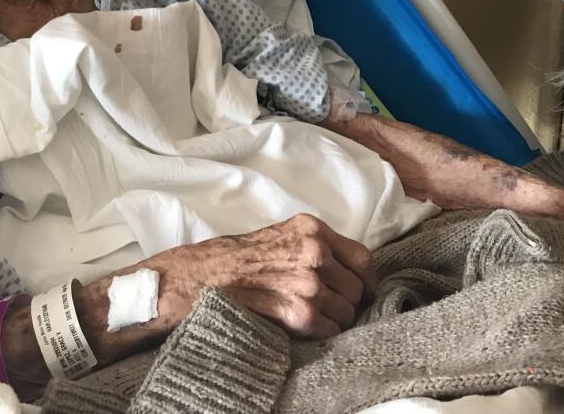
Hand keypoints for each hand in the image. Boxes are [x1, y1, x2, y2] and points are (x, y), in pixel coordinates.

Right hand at [138, 214, 376, 338]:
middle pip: (357, 288)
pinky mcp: (297, 310)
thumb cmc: (236, 258)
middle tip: (333, 311)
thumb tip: (346, 271)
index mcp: (311, 229)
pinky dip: (322, 333)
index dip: (366, 281)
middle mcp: (314, 251)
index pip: (363, 258)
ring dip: (335, 321)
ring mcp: (307, 281)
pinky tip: (305, 329)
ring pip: (346, 311)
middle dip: (349, 304)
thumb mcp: (280, 236)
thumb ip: (314, 246)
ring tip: (315, 321)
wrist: (197, 277)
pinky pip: (329, 328)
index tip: (362, 293)